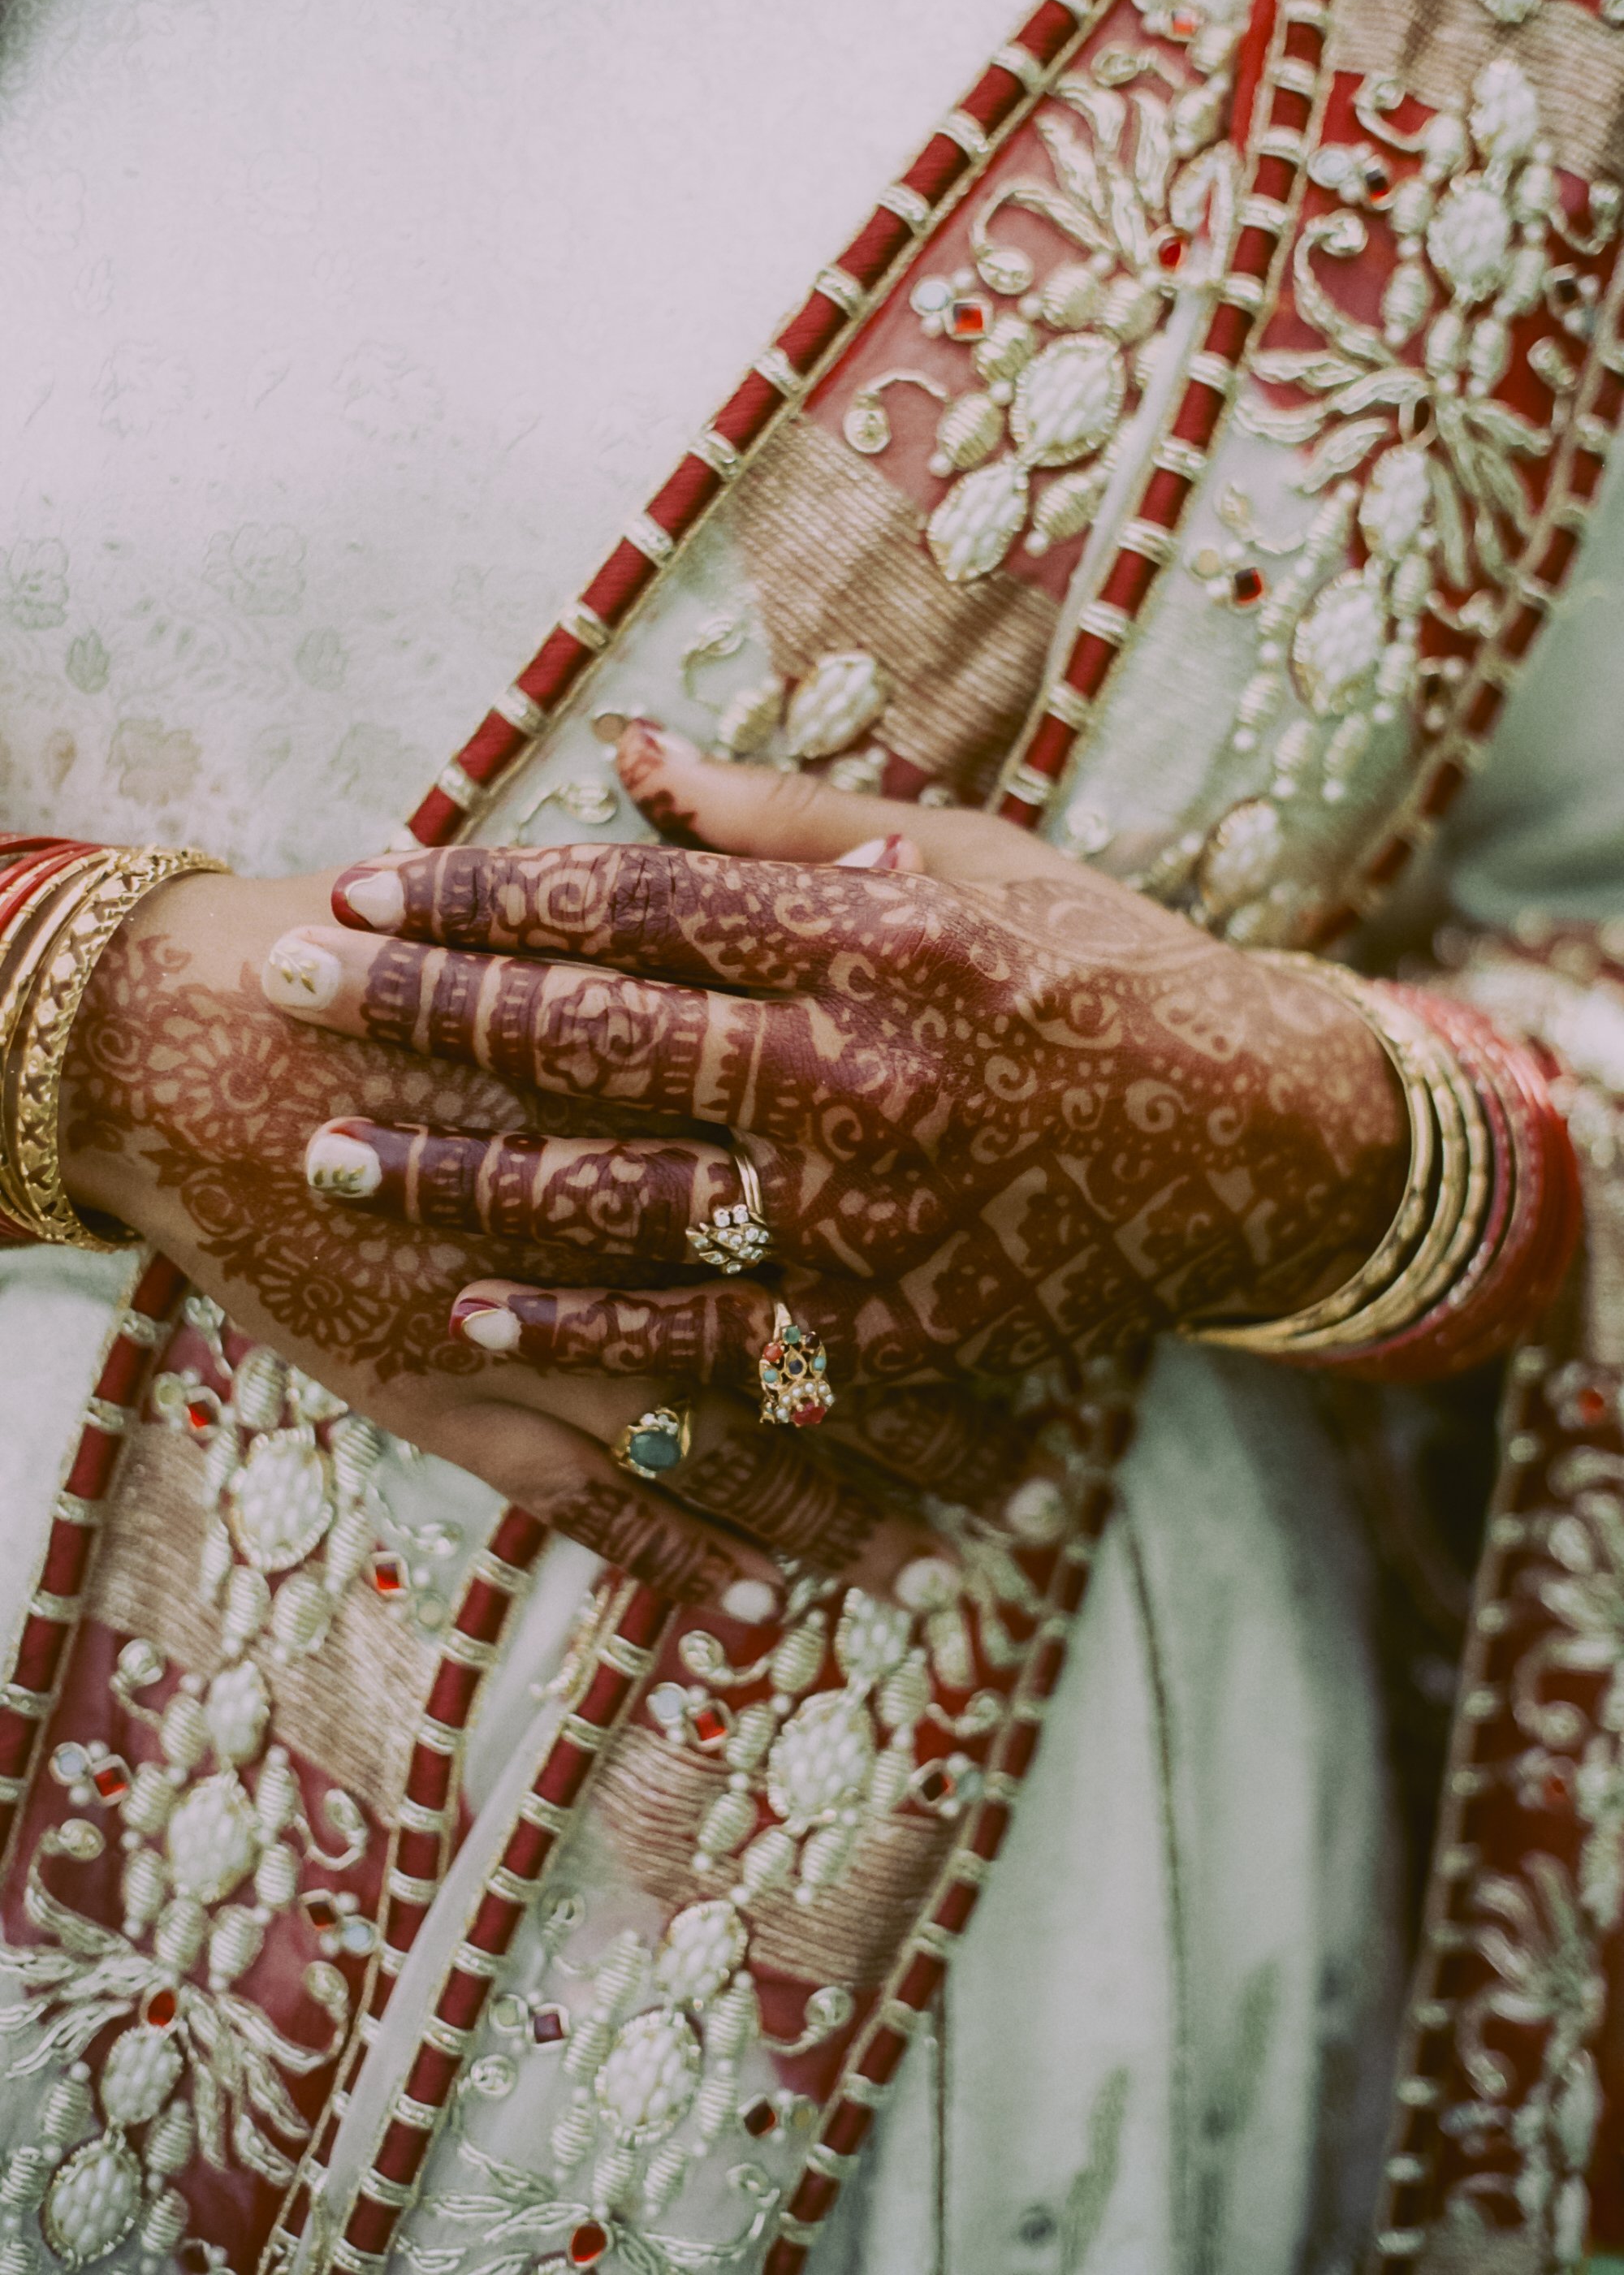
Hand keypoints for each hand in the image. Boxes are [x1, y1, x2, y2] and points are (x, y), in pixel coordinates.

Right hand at [61, 865, 964, 1610]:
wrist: (179, 1047)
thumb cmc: (376, 957)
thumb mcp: (572, 902)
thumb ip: (730, 883)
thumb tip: (894, 873)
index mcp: (668, 1072)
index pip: (857, 1176)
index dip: (969, 1241)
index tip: (1065, 1296)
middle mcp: (630, 1208)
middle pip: (823, 1330)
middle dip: (933, 1411)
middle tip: (1034, 1471)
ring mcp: (544, 1322)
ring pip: (733, 1441)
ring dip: (841, 1511)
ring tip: (945, 1562)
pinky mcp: (457, 1399)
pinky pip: (594, 1506)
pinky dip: (685, 1561)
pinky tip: (767, 1611)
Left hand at [272, 723, 1405, 1406]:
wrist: (1251, 1142)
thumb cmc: (1098, 970)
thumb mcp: (965, 854)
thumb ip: (783, 816)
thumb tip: (625, 751)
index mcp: (866, 932)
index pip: (630, 901)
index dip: (482, 890)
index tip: (366, 880)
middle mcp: (851, 1070)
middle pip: (590, 1038)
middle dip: (419, 1012)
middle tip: (287, 988)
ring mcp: (864, 1214)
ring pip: (615, 1201)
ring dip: (458, 1181)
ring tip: (338, 1158)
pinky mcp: (885, 1329)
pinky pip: (703, 1342)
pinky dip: (584, 1331)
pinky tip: (478, 1311)